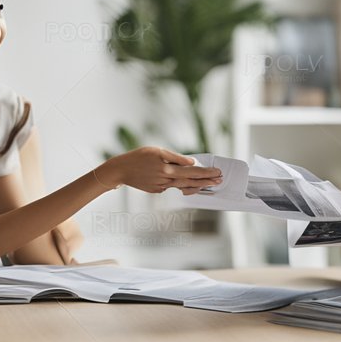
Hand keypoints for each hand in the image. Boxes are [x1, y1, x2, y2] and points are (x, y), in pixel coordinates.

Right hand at [98, 147, 222, 194]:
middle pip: (191, 182)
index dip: (207, 173)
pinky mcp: (156, 190)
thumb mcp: (157, 151)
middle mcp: (167, 181)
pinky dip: (181, 185)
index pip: (192, 172)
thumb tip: (192, 162)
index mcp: (168, 170)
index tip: (218, 173)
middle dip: (207, 181)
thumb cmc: (138, 157)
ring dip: (197, 185)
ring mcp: (161, 188)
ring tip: (209, 184)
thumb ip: (176, 158)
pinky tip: (188, 183)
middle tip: (220, 180)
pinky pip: (172, 187)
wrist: (120, 170)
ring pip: (183, 187)